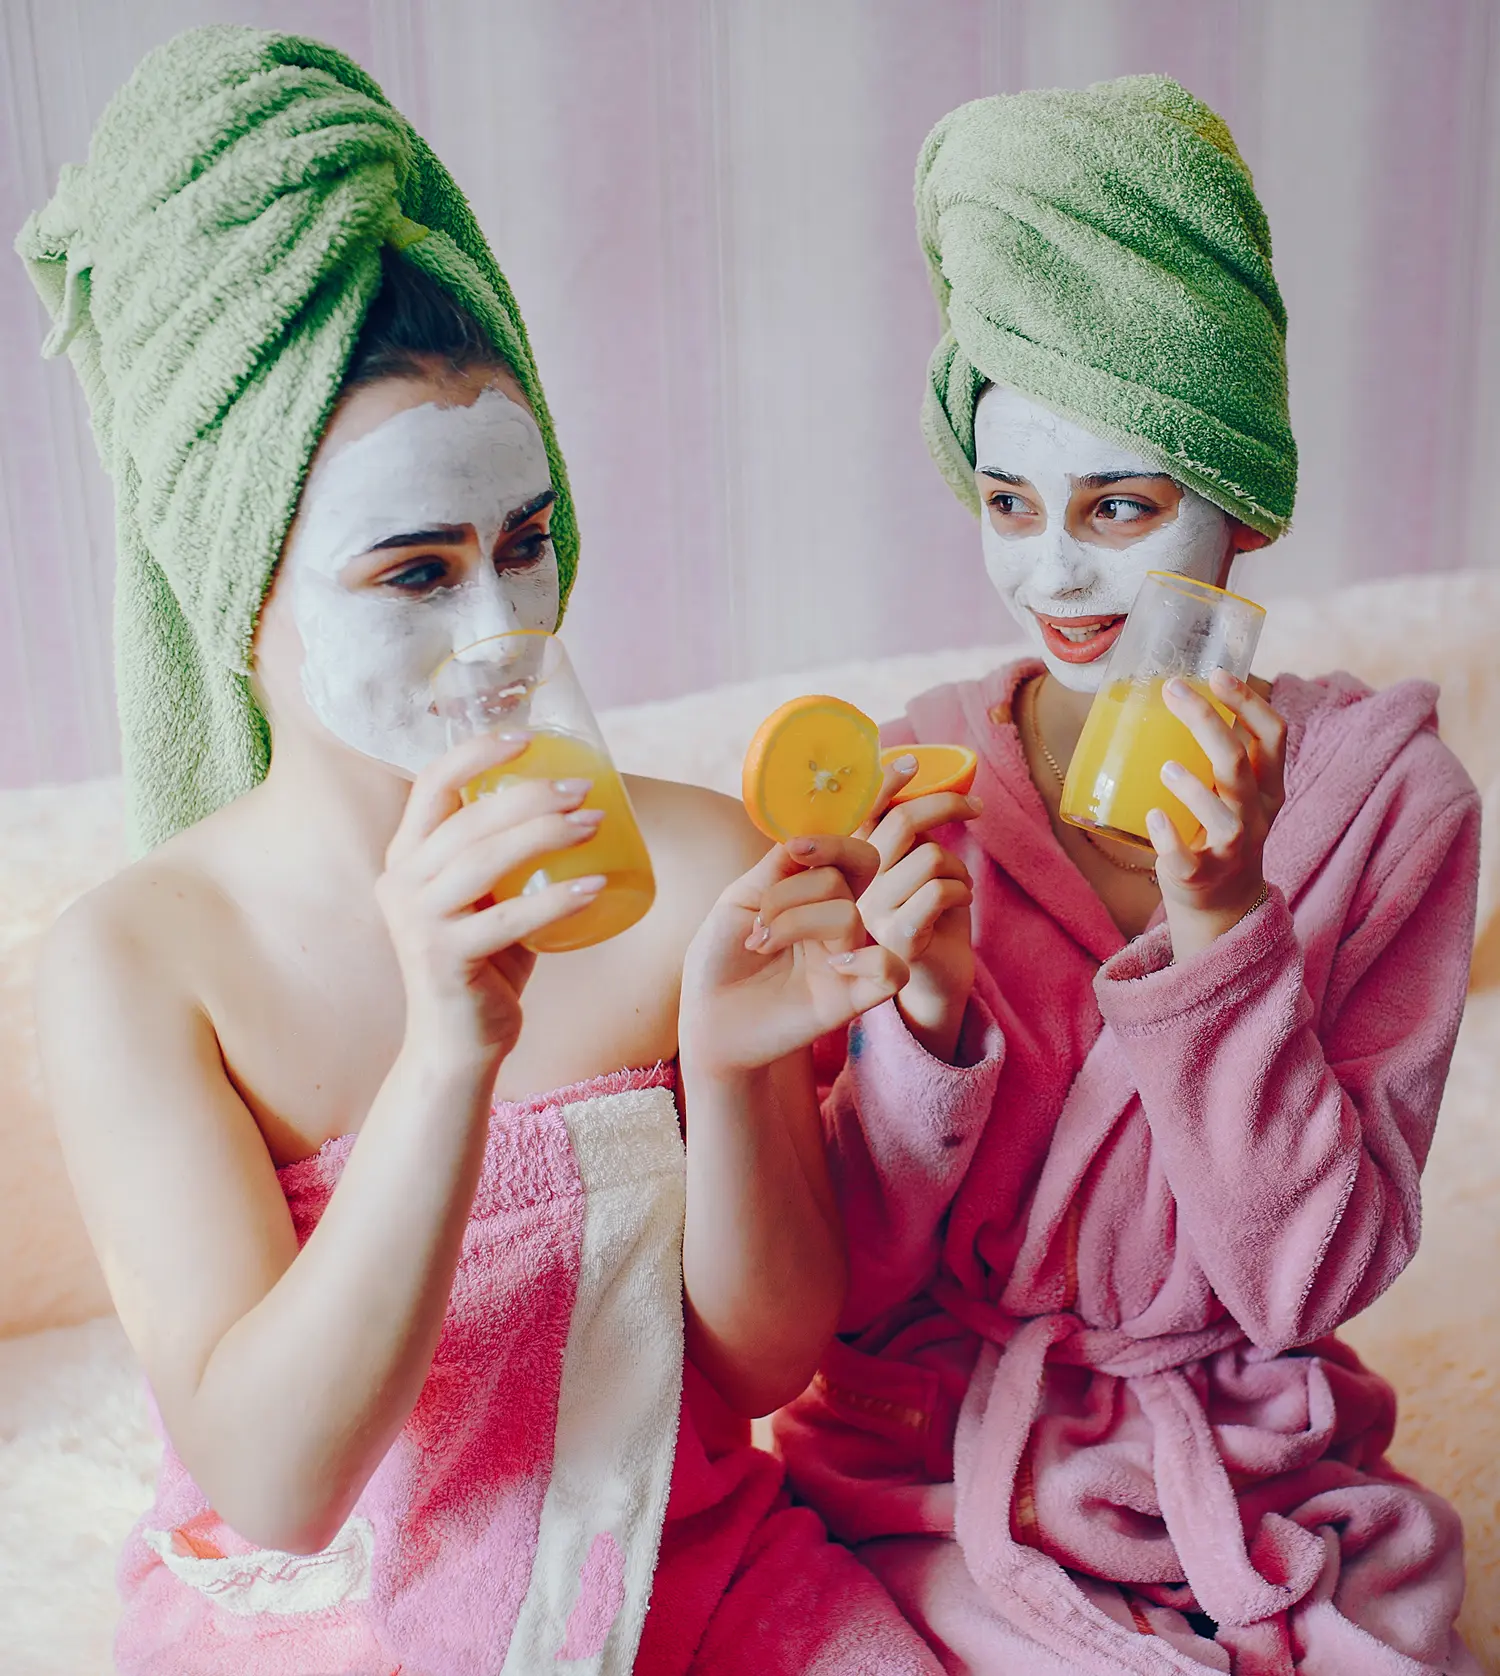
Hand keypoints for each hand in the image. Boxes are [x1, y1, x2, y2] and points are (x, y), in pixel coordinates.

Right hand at [376, 732, 610, 1063]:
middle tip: (583, 790)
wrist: (459, 1044)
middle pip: (467, 818)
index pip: (431, 783)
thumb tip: (575, 803)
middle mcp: (399, 882)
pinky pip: (508, 919)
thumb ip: (506, 857)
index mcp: (405, 857)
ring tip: (595, 824)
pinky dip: (557, 900)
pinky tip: (597, 886)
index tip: (527, 737)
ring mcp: (417, 922)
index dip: (476, 752)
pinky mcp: (443, 960)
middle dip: (530, 795)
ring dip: (546, 835)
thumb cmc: (484, 963)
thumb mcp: (486, 898)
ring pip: (484, 860)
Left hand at [679, 836, 908, 1076]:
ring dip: (794, 922)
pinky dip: (867, 961)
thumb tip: (807, 838)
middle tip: (763, 912)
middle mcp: (836, 921)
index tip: (795, 850)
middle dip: (799, 886)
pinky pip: (891, 970)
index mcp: (815, 894)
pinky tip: (829, 968)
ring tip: (761, 943)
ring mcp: (846, 959)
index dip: (833, 842)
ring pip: (849, 917)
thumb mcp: (739, 900)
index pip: (852, 855)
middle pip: (850, 875)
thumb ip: (777, 868)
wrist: (705, 1015)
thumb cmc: (719, 957)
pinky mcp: (852, 998)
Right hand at [855, 756, 981, 1060]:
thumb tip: (923, 791)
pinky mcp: (900, 937)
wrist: (933, 988)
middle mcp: (856, 888)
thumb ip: (910, 841)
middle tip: (977, 809)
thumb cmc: (929, 926)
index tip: (910, 761)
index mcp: (856, 868)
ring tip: (960, 885)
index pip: (864, 813)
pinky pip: (940, 890)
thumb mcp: (917, 875)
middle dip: (946, 805)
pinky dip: (962, 889)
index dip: (886, 784)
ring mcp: (873, 914)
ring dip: (959, 866)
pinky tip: (960, 903)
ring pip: (929, 856)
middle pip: (902, 823)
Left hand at [1149, 671, 1286, 960]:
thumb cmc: (1220, 832)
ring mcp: (1232, 848)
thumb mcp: (1234, 792)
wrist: (1222, 904)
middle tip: (1173, 690)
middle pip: (1239, 764)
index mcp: (1267, 787)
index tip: (1216, 674)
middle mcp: (1256, 814)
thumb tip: (1177, 696)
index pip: (1273, 736)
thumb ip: (1222, 755)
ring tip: (1167, 768)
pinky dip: (1171, 838)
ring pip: (1224, 815)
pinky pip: (1188, 858)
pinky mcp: (1201, 876)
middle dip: (1208, 722)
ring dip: (1194, 789)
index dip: (1249, 702)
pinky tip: (1155, 818)